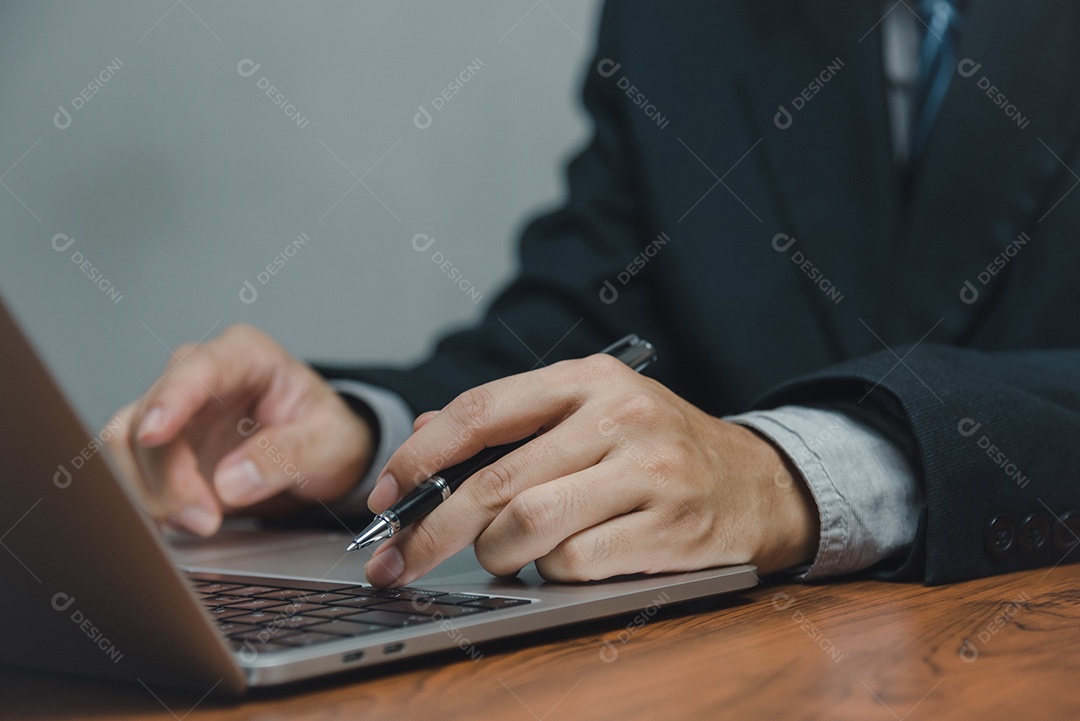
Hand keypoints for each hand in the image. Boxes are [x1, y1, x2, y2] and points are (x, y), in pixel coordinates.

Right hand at [104, 324, 373, 535]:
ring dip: (150, 493)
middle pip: (150, 414)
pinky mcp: (162, 447)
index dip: (171, 399)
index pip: (198, 368)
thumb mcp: (329, 442)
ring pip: (126, 444)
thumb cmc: (326, 433)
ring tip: (198, 524)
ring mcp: (175, 410)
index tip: (154, 435)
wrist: (321, 453)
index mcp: (246, 355)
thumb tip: (230, 482)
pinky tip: (174, 524)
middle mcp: (200, 374)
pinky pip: (129, 470)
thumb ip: (287, 455)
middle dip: (167, 475)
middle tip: (203, 520)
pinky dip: (144, 502)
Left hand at [364, 353, 818, 586]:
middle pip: (493, 482)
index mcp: (589, 378)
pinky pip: (573, 564)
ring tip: (508, 556)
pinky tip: (568, 561)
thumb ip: (508, 422)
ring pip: (526, 527)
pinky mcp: (669, 528)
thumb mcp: (587, 415)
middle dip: (430, 532)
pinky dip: (552, 573)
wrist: (756, 483)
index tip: (387, 493)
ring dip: (497, 555)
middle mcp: (619, 416)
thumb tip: (424, 436)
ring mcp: (649, 471)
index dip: (420, 456)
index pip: (481, 411)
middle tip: (398, 563)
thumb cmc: (655, 449)